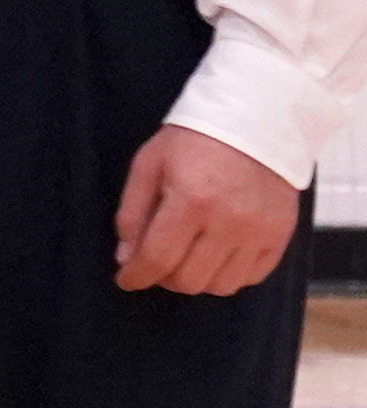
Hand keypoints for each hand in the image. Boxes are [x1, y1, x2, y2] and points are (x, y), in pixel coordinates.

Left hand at [118, 123, 301, 295]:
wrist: (255, 121)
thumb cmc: (196, 140)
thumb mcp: (149, 165)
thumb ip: (132, 213)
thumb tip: (126, 257)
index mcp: (192, 201)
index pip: (157, 259)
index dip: (135, 276)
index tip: (126, 279)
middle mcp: (229, 221)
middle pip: (188, 280)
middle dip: (164, 276)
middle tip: (158, 261)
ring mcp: (259, 230)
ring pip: (220, 285)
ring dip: (197, 278)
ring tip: (188, 257)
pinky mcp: (281, 233)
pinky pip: (252, 276)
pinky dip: (230, 274)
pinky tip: (217, 256)